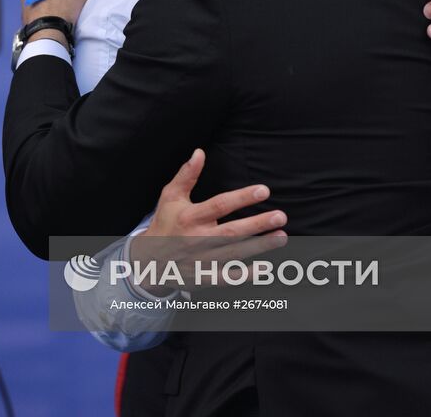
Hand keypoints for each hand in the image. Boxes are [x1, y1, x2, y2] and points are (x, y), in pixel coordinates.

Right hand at [131, 149, 286, 291]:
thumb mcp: (170, 196)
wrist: (148, 262)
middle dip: (258, 224)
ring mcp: (201, 260)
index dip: (242, 198)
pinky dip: (246, 275)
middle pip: (231, 232)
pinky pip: (228, 277)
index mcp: (190, 217)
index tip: (264, 190)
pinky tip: (266, 268)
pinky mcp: (204, 277)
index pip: (220, 205)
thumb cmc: (164, 223)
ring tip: (282, 237)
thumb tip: (199, 152)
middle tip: (281, 216)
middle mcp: (196, 239)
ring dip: (260, 246)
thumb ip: (186, 175)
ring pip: (234, 254)